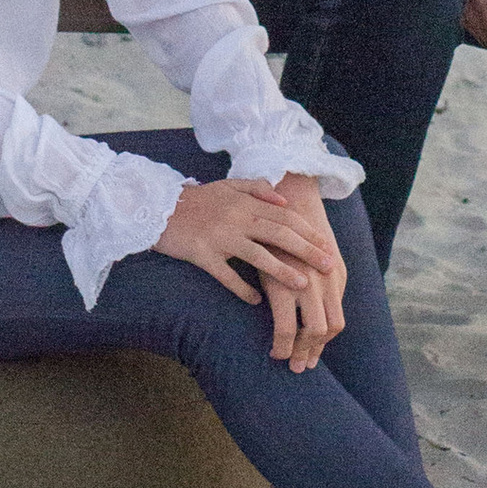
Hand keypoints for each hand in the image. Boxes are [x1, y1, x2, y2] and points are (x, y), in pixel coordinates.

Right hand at [157, 174, 346, 366]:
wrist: (158, 207)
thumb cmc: (197, 199)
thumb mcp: (227, 186)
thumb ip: (256, 188)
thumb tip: (283, 201)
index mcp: (245, 201)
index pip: (285, 216)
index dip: (308, 231)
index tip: (327, 245)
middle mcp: (237, 218)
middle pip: (279, 234)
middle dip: (307, 250)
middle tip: (328, 266)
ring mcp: (219, 237)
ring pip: (257, 255)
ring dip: (282, 271)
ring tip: (303, 285)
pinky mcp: (202, 254)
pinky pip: (226, 275)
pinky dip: (242, 289)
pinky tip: (257, 301)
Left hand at [263, 172, 347, 364]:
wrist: (293, 204)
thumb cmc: (265, 239)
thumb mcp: (258, 268)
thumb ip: (264, 299)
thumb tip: (271, 334)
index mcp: (283, 284)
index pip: (286, 332)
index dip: (282, 349)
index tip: (276, 356)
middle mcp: (309, 284)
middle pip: (314, 332)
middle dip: (304, 353)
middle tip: (297, 368)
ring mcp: (328, 279)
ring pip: (333, 324)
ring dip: (321, 345)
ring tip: (311, 359)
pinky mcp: (339, 275)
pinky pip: (339, 308)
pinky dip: (330, 326)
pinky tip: (320, 335)